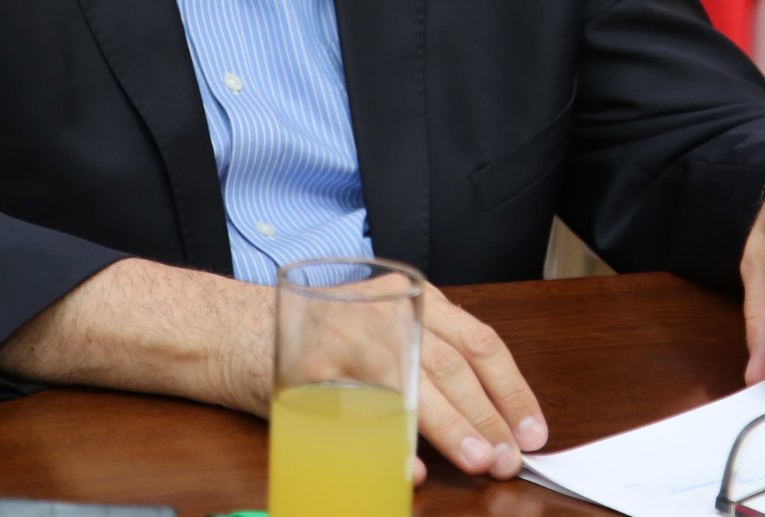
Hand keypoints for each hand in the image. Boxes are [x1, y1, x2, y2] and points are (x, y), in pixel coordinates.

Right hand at [243, 279, 549, 483]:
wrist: (232, 329)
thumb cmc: (317, 336)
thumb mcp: (381, 330)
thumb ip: (427, 361)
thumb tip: (487, 422)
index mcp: (412, 298)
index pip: (479, 342)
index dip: (511, 390)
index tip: (532, 431)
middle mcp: (386, 310)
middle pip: (453, 366)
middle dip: (488, 418)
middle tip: (508, 458)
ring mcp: (349, 337)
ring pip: (416, 385)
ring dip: (452, 429)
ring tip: (479, 462)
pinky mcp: (314, 370)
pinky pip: (362, 410)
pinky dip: (392, 442)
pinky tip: (414, 467)